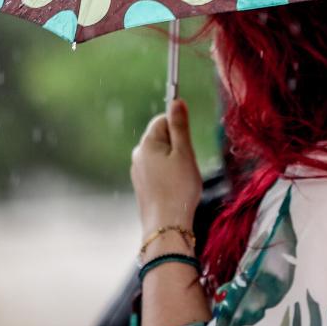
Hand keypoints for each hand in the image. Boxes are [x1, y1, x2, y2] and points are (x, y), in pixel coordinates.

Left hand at [131, 99, 201, 235]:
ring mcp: (138, 171)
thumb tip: (176, 101)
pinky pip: (158, 171)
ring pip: (162, 156)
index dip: (179, 128)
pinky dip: (169, 176)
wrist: (167, 224)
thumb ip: (180, 126)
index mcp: (146, 144)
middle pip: (162, 138)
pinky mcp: (142, 185)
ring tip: (182, 180)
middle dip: (178, 147)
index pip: (162, 120)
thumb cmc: (179, 189)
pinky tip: (175, 189)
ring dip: (175, 163)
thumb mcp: (184, 153)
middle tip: (187, 165)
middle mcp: (138, 155)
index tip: (188, 145)